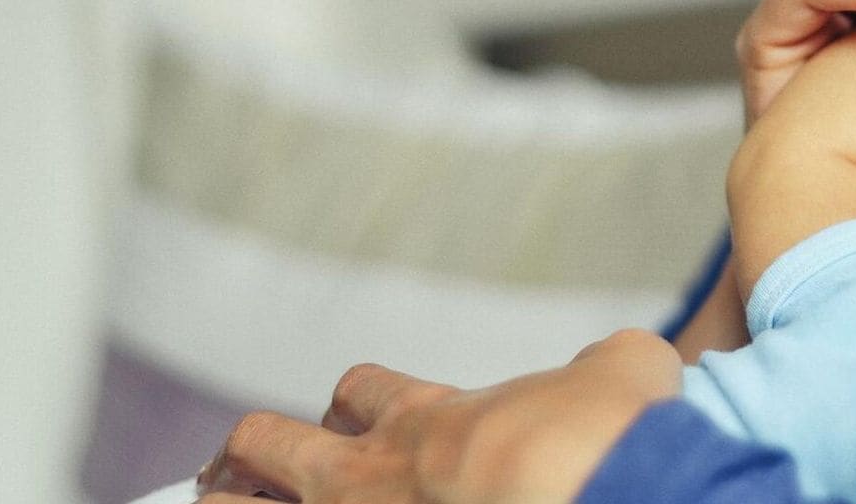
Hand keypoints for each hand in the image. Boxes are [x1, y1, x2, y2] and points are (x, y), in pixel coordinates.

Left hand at [195, 330, 682, 502]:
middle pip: (261, 447)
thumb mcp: (621, 373)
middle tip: (235, 470)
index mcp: (429, 420)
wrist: (604, 496)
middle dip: (243, 457)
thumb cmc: (611, 442)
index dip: (356, 405)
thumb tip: (620, 365)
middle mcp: (370, 479)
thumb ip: (600, 369)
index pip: (358, 394)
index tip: (361, 420)